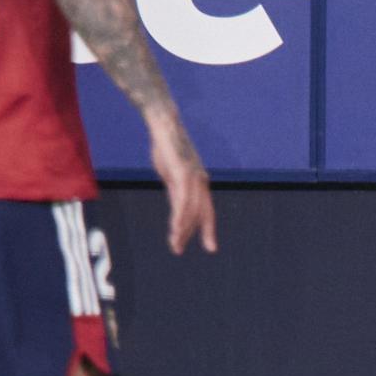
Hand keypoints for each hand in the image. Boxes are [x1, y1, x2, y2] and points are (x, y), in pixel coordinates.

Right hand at [147, 114, 216, 254]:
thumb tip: (178, 209)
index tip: (210, 247)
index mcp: (200, 182)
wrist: (164, 125)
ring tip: (175, 245)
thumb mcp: (172, 174)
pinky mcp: (184, 174)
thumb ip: (176, 191)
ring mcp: (194, 177)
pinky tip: (175, 229)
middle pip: (203, 214)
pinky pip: (183, 201)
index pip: (207, 210)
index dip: (208, 229)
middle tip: (182, 250)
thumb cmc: (167, 148)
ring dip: (183, 230)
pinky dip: (180, 217)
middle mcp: (201, 181)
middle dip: (198, 234)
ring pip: (192, 211)